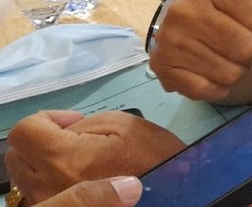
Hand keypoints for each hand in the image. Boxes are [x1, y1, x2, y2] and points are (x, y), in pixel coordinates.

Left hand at [5, 110, 182, 204]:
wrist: (168, 195)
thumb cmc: (153, 158)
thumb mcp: (124, 124)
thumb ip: (84, 123)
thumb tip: (64, 132)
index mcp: (66, 159)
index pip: (24, 131)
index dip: (45, 118)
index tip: (72, 122)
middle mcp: (50, 186)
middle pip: (16, 153)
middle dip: (41, 137)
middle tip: (73, 136)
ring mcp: (51, 202)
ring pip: (23, 172)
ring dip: (43, 157)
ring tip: (76, 155)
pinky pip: (37, 189)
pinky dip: (50, 175)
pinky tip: (78, 173)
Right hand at [148, 0, 251, 101]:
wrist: (209, 21)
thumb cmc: (243, 1)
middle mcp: (181, 6)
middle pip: (247, 47)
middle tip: (244, 38)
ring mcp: (168, 38)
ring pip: (231, 73)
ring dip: (240, 67)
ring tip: (229, 50)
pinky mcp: (162, 67)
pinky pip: (209, 91)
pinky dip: (220, 86)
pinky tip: (213, 67)